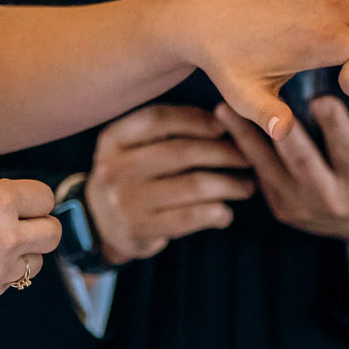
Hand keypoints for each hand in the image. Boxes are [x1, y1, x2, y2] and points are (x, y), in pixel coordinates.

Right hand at [0, 179, 61, 316]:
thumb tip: (1, 211)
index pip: (44, 197)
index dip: (35, 201)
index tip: (23, 204)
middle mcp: (6, 235)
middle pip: (53, 233)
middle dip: (41, 228)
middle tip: (20, 227)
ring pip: (36, 263)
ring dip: (23, 255)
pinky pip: (8, 283)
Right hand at [86, 105, 255, 265]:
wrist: (99, 224)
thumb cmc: (131, 177)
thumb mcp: (132, 147)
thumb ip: (165, 132)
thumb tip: (224, 120)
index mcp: (113, 138)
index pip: (159, 119)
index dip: (197, 119)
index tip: (225, 127)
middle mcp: (114, 168)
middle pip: (181, 152)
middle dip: (223, 153)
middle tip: (248, 158)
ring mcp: (125, 201)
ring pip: (192, 186)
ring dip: (228, 184)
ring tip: (247, 185)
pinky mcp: (139, 230)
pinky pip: (189, 218)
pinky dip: (215, 213)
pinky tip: (226, 213)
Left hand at [215, 98, 348, 260]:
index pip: (348, 149)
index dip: (336, 125)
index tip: (323, 99)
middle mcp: (332, 196)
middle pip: (302, 160)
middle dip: (281, 130)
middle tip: (258, 100)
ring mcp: (303, 207)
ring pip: (269, 167)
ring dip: (244, 137)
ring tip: (223, 109)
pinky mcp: (282, 210)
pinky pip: (260, 176)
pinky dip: (243, 149)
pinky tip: (226, 127)